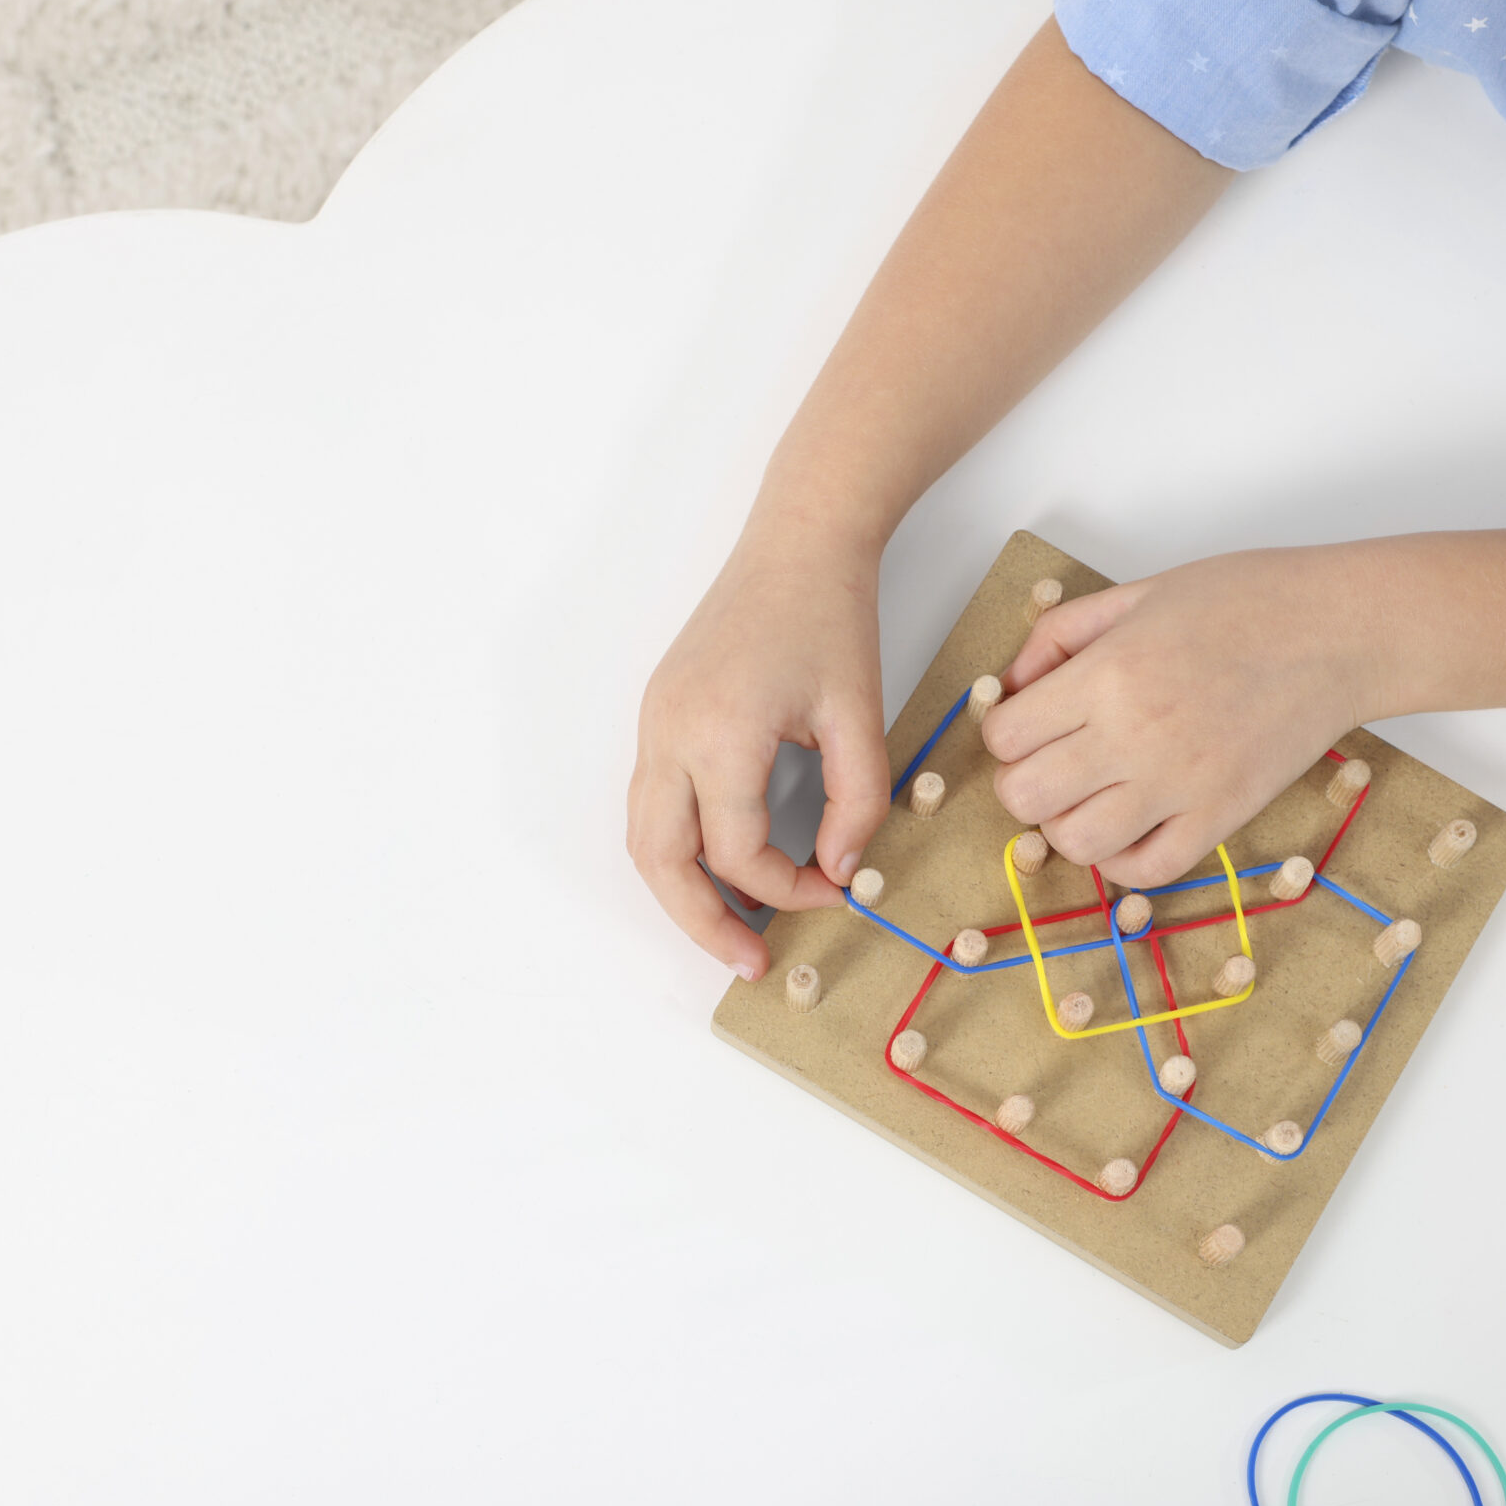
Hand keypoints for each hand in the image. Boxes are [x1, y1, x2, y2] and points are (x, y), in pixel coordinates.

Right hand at [629, 527, 892, 979]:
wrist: (797, 542)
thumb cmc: (831, 617)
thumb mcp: (862, 717)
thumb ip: (856, 804)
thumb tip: (839, 872)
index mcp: (720, 732)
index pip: (739, 852)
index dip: (789, 890)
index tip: (837, 892)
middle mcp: (670, 732)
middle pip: (661, 861)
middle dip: (703, 923)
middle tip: (750, 963)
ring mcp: (654, 722)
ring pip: (643, 837)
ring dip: (680, 892)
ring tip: (729, 929)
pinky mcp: (657, 713)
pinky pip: (650, 803)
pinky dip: (677, 848)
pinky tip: (719, 869)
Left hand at [982, 546, 1388, 887]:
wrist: (1343, 630)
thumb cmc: (1248, 600)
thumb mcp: (1136, 594)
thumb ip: (1060, 636)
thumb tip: (1011, 685)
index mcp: (1107, 674)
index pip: (1004, 736)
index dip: (1005, 731)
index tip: (1029, 722)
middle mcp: (1135, 736)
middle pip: (1023, 797)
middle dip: (1021, 781)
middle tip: (1049, 761)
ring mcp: (1181, 785)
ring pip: (1075, 845)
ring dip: (1066, 825)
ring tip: (1089, 795)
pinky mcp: (1223, 817)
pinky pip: (1145, 872)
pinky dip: (1121, 860)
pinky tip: (1128, 826)